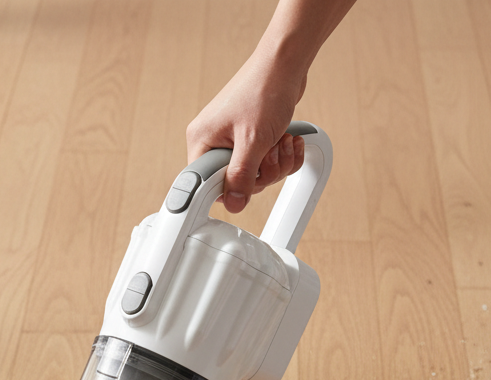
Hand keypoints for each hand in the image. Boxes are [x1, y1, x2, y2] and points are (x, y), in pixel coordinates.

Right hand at [186, 56, 307, 213]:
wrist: (286, 63)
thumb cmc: (264, 90)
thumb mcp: (252, 141)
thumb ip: (241, 177)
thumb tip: (234, 205)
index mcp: (202, 141)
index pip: (205, 185)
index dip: (227, 190)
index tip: (245, 186)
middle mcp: (213, 141)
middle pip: (234, 183)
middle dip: (261, 174)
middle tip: (269, 153)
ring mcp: (233, 141)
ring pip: (254, 176)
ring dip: (276, 164)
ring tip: (281, 141)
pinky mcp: (250, 139)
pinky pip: (265, 163)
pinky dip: (282, 156)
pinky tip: (288, 140)